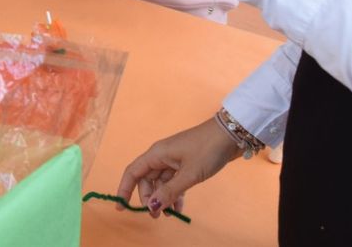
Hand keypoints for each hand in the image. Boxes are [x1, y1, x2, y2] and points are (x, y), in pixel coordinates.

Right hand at [118, 117, 241, 217]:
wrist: (230, 134)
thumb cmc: (207, 150)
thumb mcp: (189, 174)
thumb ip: (170, 191)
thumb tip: (152, 206)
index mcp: (157, 154)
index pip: (132, 172)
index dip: (124, 189)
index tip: (122, 207)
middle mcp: (161, 156)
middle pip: (146, 180)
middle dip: (149, 199)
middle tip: (157, 216)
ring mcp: (173, 160)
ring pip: (161, 183)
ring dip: (163, 198)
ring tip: (171, 215)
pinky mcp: (184, 163)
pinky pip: (173, 181)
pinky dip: (175, 194)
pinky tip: (180, 208)